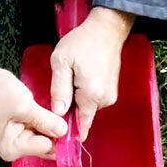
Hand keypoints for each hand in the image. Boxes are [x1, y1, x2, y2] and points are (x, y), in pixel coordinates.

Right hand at [0, 61, 67, 160]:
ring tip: (58, 111)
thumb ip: (46, 121)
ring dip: (52, 125)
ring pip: (45, 136)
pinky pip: (40, 129)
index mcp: (13, 148)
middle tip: (67, 116)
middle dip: (56, 132)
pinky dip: (46, 121)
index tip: (70, 122)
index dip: (59, 135)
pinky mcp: (21, 129)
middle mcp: (15, 149)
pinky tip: (50, 111)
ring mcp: (18, 139)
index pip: (46, 147)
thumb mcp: (25, 107)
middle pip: (46, 145)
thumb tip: (65, 132)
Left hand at [50, 7, 134, 140]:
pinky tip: (78, 77)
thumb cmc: (83, 42)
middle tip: (57, 91)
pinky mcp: (111, 89)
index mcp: (92, 96)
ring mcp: (110, 95)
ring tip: (69, 78)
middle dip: (68, 110)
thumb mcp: (62, 62)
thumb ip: (59, 89)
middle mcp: (104, 100)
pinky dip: (83, 93)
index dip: (68, 133)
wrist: (107, 29)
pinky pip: (92, 98)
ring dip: (75, 99)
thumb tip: (57, 114)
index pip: (80, 126)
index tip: (56, 138)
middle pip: (81, 115)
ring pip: (86, 106)